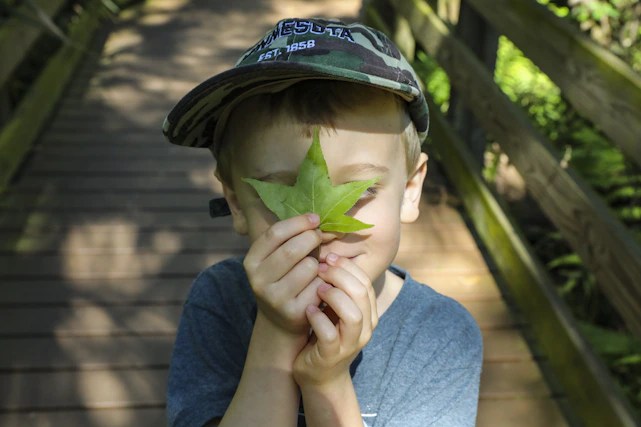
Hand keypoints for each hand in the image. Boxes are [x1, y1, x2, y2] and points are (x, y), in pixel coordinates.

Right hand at [243, 213, 324, 337]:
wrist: (280, 321)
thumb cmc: (282, 280)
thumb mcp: (274, 259)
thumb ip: (288, 239)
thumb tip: (315, 217)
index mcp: (251, 262)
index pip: (275, 233)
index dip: (298, 222)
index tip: (315, 218)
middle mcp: (258, 280)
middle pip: (292, 249)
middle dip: (311, 238)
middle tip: (319, 236)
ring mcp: (275, 298)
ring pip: (308, 267)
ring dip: (318, 262)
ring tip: (315, 266)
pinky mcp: (293, 312)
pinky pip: (318, 286)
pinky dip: (323, 281)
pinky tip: (319, 284)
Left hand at [292, 254, 378, 388]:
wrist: (319, 374)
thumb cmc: (325, 334)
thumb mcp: (335, 309)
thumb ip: (337, 288)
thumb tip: (327, 255)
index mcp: (368, 313)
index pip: (365, 282)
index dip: (347, 266)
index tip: (327, 257)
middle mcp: (365, 328)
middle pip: (361, 293)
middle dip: (339, 276)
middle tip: (320, 268)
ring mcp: (350, 343)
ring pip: (353, 315)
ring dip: (333, 296)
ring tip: (316, 289)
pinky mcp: (333, 356)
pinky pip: (330, 335)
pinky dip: (318, 319)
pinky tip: (307, 310)